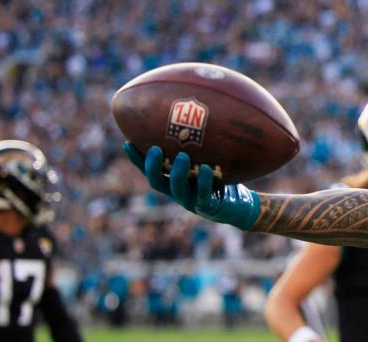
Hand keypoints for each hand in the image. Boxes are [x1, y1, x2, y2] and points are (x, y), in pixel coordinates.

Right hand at [122, 143, 260, 229]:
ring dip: (178, 173)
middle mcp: (179, 191)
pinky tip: (206, 168)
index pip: (150, 170)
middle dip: (152, 166)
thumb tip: (192, 109)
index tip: (126, 142)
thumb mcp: (209, 157)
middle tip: (155, 149)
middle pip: (157, 181)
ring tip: (182, 157)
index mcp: (173, 180)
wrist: (241, 203)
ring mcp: (193, 200)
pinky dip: (204, 181)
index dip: (137, 159)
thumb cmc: (222, 177)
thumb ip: (198, 143)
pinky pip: (204, 194)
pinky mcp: (209, 206)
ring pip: (178, 189)